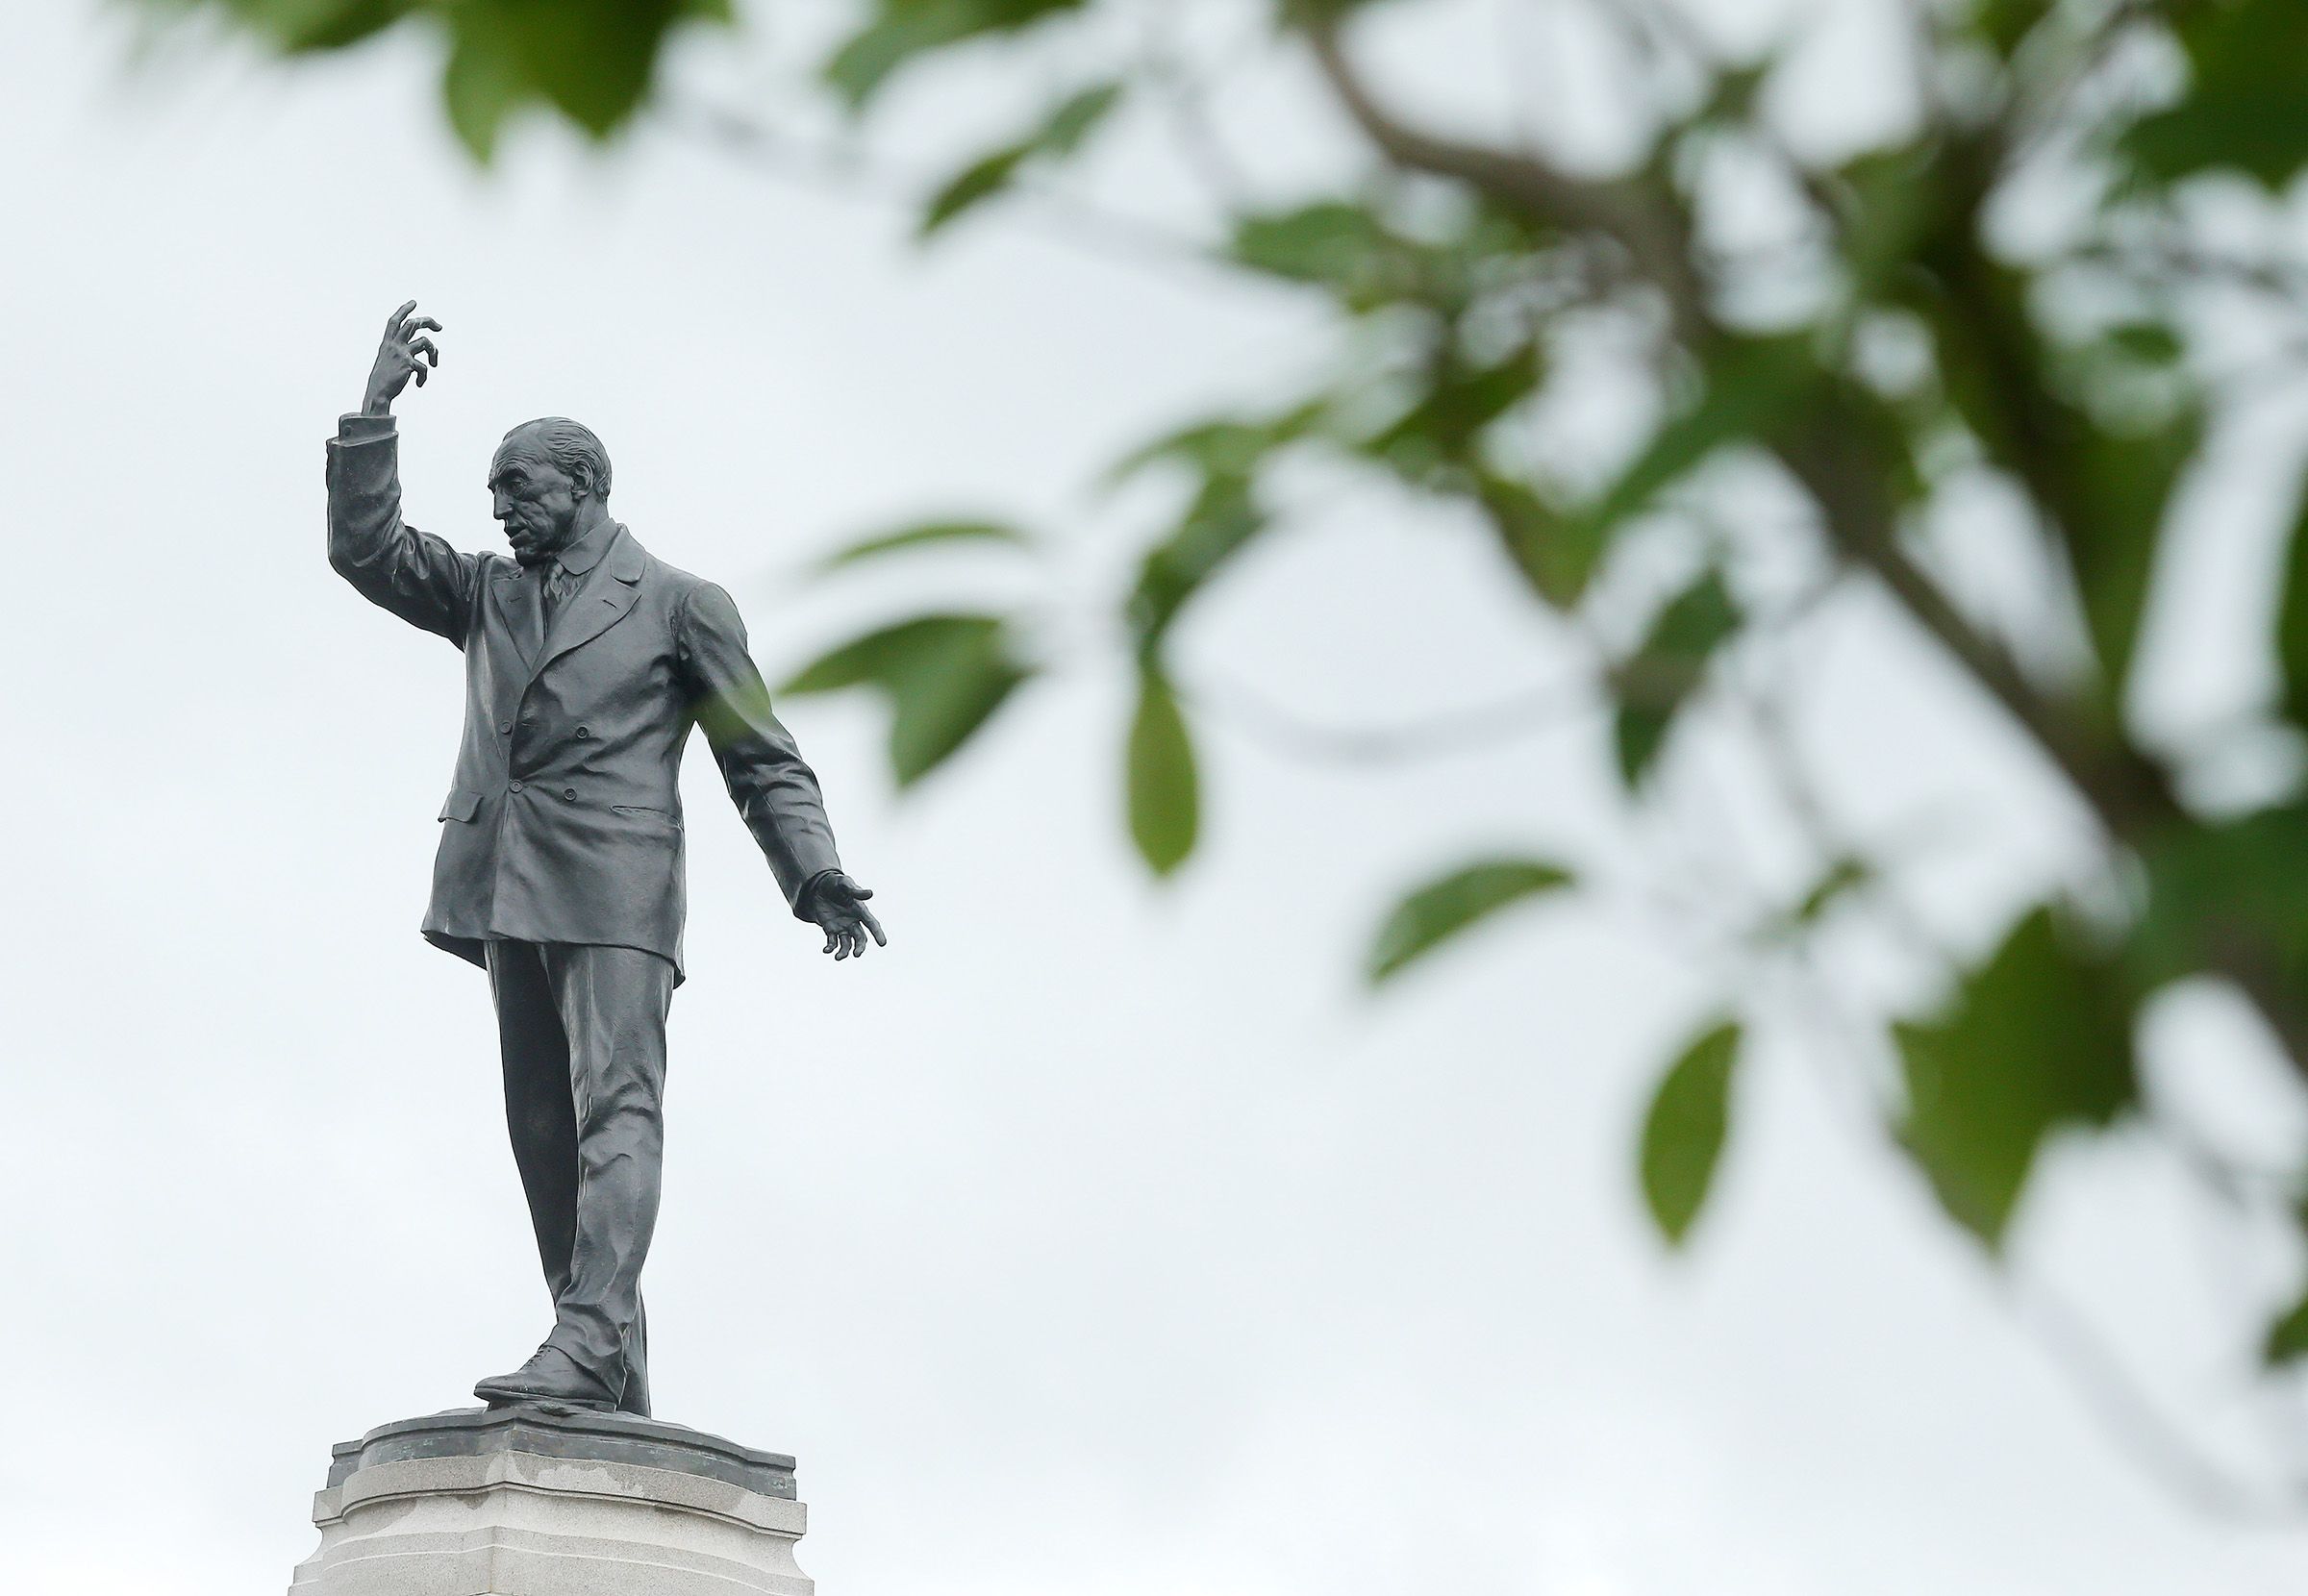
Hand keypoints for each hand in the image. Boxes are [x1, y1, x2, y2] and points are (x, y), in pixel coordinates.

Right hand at [362, 299, 441, 415]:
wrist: (378, 392)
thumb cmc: (384, 379)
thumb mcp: (387, 360)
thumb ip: (398, 350)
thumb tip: (417, 347)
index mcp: (386, 343)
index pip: (395, 321)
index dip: (404, 310)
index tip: (414, 302)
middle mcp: (394, 345)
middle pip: (413, 324)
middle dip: (428, 321)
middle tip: (439, 327)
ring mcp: (401, 353)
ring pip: (425, 341)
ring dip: (434, 351)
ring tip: (434, 362)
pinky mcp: (408, 364)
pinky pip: (424, 367)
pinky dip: (424, 376)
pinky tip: (420, 384)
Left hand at [807, 872, 885, 960]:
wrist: (818, 887)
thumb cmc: (835, 883)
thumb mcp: (844, 884)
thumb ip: (855, 891)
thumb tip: (870, 893)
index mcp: (860, 910)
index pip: (871, 923)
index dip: (877, 933)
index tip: (883, 943)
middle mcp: (853, 921)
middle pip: (860, 937)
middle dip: (860, 947)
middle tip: (856, 954)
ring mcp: (842, 926)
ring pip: (847, 943)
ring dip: (844, 952)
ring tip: (838, 958)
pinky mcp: (830, 929)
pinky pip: (832, 942)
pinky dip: (830, 948)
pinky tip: (826, 950)